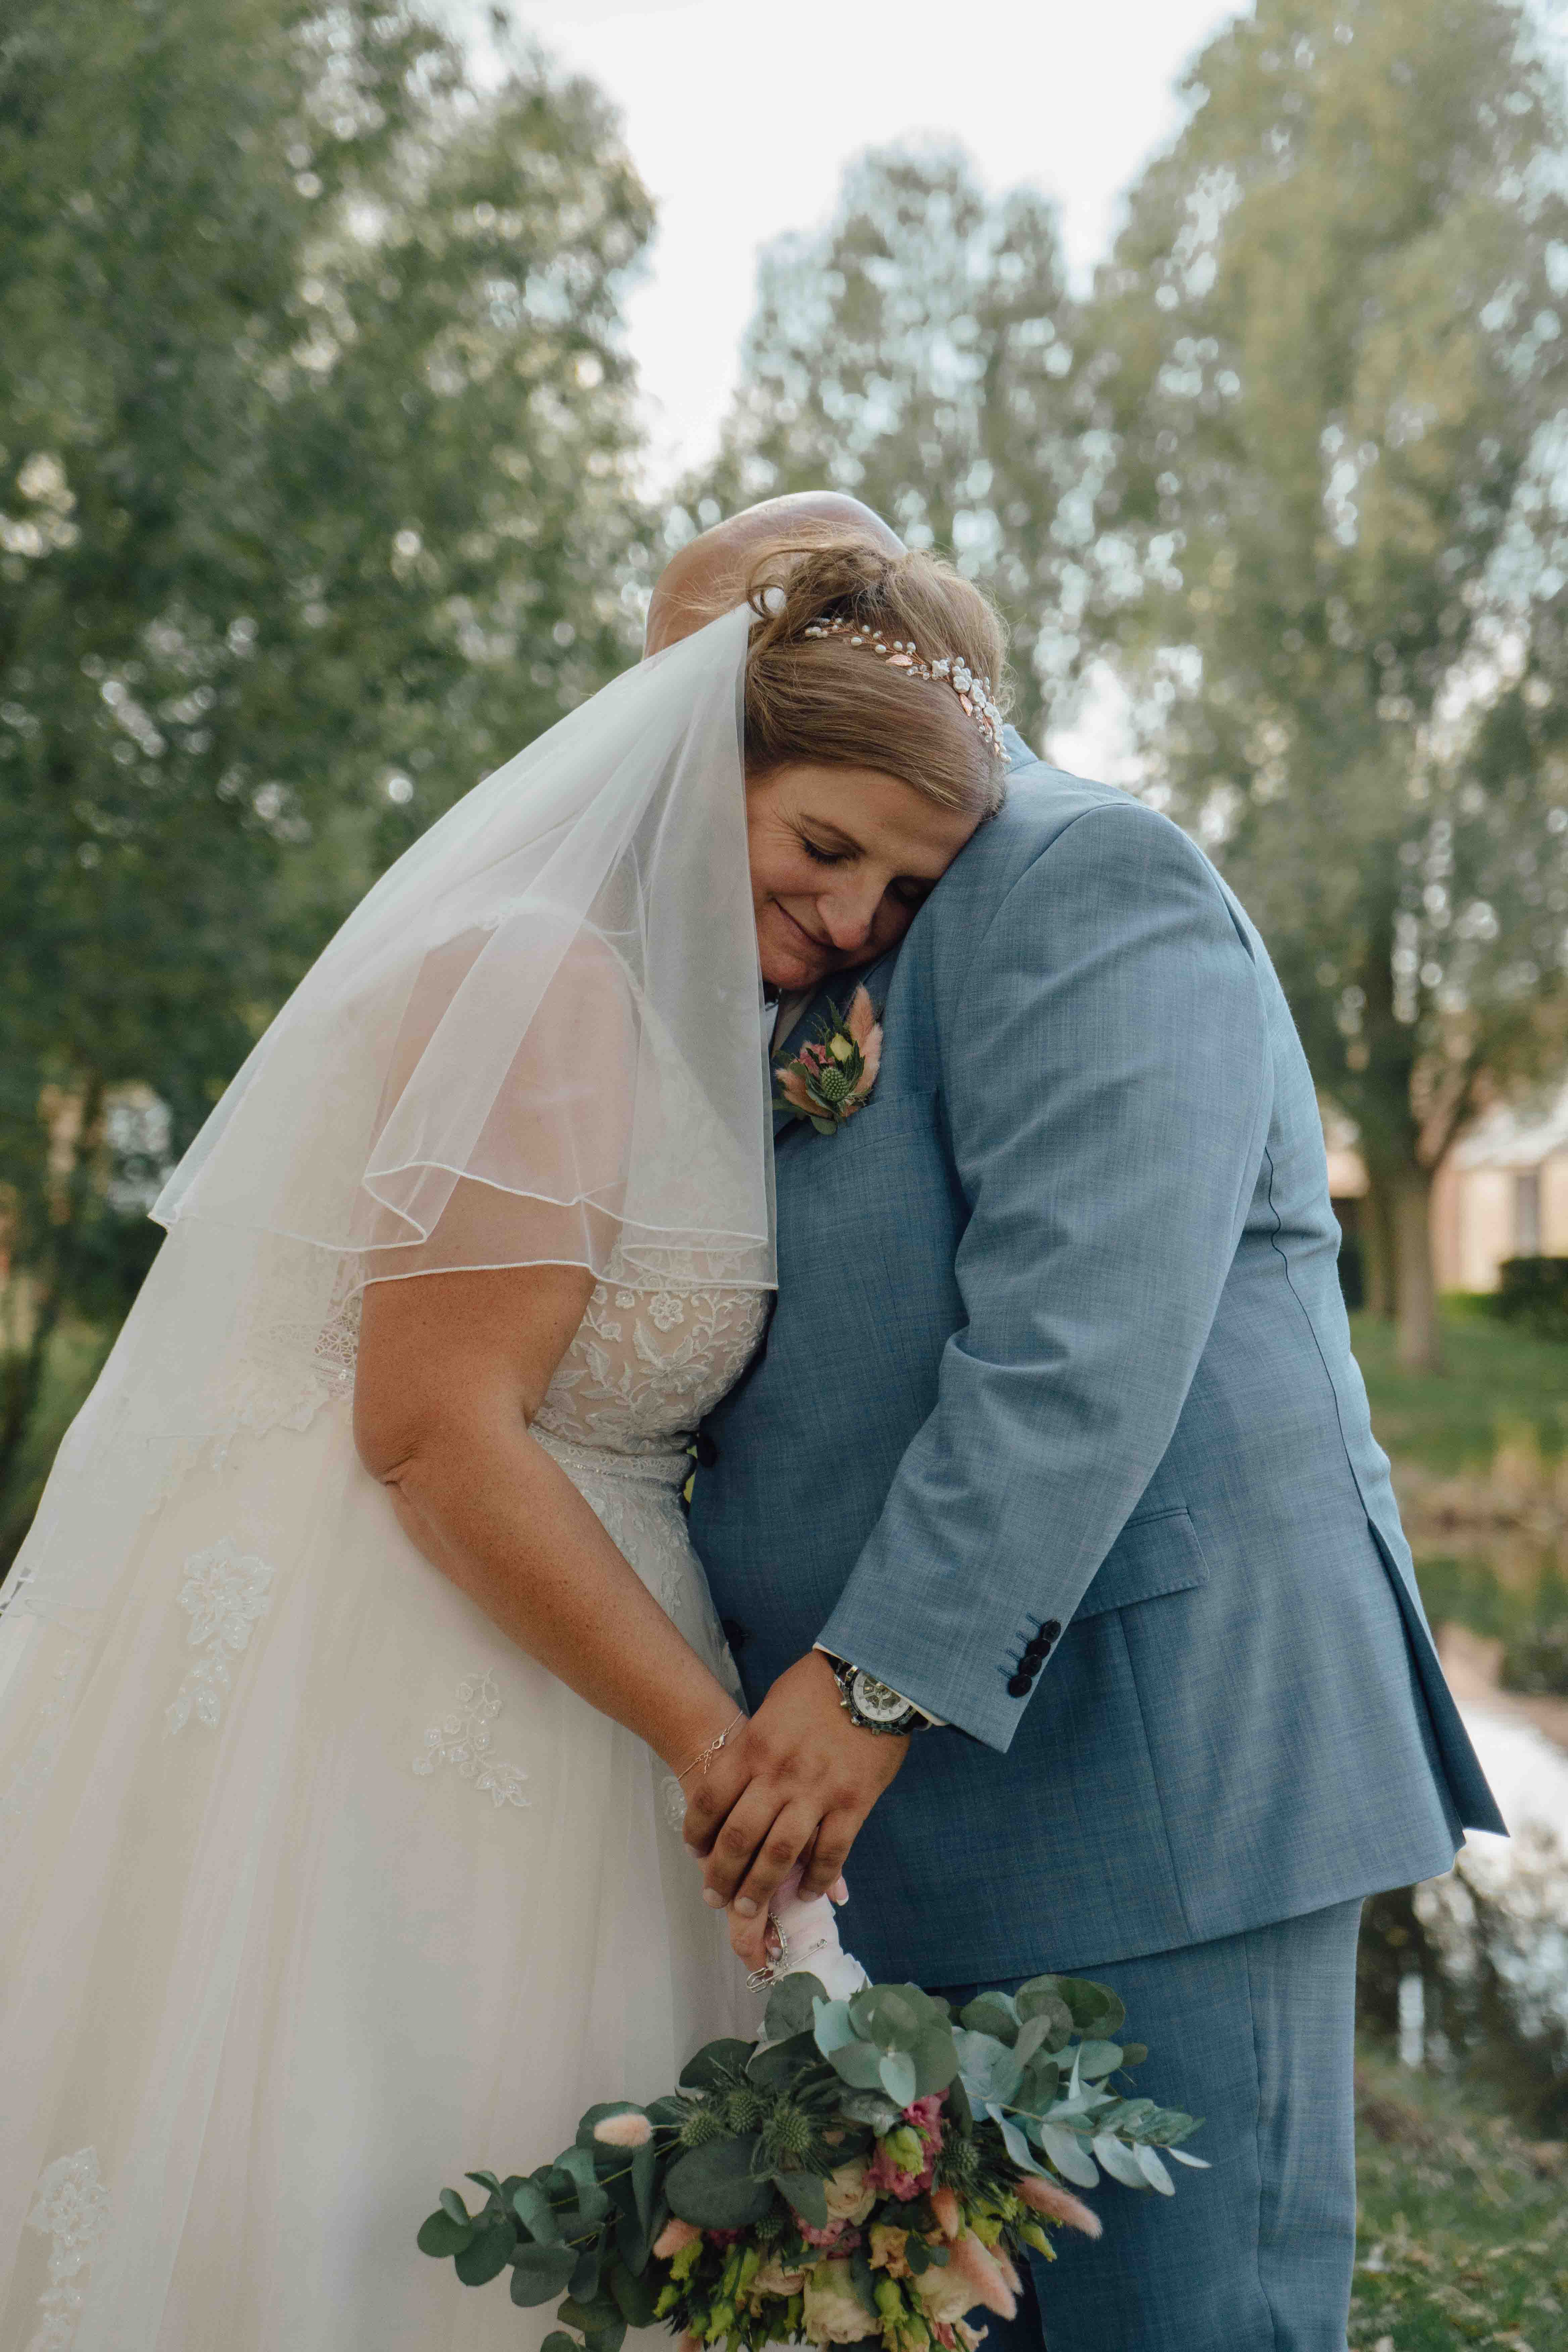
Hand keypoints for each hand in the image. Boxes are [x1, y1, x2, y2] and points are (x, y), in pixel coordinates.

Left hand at [682, 1650, 908, 1966]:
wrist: (874, 1673)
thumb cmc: (819, 1685)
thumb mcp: (772, 1708)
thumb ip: (755, 1748)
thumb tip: (743, 1783)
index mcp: (754, 1747)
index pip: (712, 1800)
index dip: (698, 1833)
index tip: (696, 1852)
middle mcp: (779, 1774)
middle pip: (739, 1837)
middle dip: (722, 1875)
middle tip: (715, 1898)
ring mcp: (817, 1791)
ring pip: (779, 1854)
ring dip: (760, 1888)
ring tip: (749, 1910)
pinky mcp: (853, 1803)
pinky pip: (831, 1853)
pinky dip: (817, 1879)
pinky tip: (807, 1893)